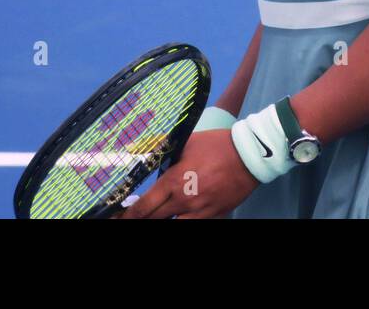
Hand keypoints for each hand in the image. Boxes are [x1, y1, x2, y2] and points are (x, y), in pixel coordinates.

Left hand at [112, 129, 259, 218]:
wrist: (249, 155)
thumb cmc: (217, 145)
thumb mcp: (187, 142)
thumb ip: (164, 150)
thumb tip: (144, 153)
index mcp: (174, 181)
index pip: (143, 206)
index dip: (128, 216)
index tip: (119, 217)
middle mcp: (184, 200)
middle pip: (154, 219)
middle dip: (140, 220)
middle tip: (130, 219)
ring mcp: (200, 211)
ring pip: (173, 226)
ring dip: (162, 221)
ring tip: (156, 217)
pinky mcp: (214, 216)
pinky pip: (193, 225)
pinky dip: (183, 221)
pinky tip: (178, 216)